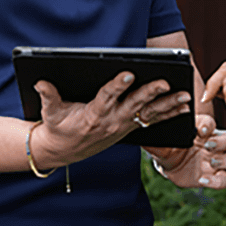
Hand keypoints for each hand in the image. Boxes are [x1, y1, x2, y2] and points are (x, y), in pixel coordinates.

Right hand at [33, 72, 189, 167]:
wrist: (66, 151)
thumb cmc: (58, 127)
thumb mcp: (50, 113)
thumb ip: (48, 97)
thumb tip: (39, 81)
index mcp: (93, 115)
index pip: (106, 97)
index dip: (116, 85)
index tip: (127, 73)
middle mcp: (112, 120)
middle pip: (134, 104)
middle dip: (150, 93)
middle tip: (166, 82)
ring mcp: (124, 125)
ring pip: (149, 114)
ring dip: (168, 105)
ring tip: (185, 96)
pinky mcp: (131, 128)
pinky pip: (153, 121)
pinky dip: (169, 114)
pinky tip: (185, 107)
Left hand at [144, 113, 225, 188]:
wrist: (168, 165)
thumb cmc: (167, 147)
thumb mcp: (161, 142)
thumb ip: (156, 138)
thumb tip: (142, 128)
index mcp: (202, 129)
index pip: (211, 122)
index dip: (208, 125)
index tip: (200, 130)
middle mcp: (214, 142)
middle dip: (224, 142)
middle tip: (208, 146)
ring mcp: (218, 160)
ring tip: (212, 163)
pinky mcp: (215, 176)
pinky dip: (218, 180)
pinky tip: (203, 180)